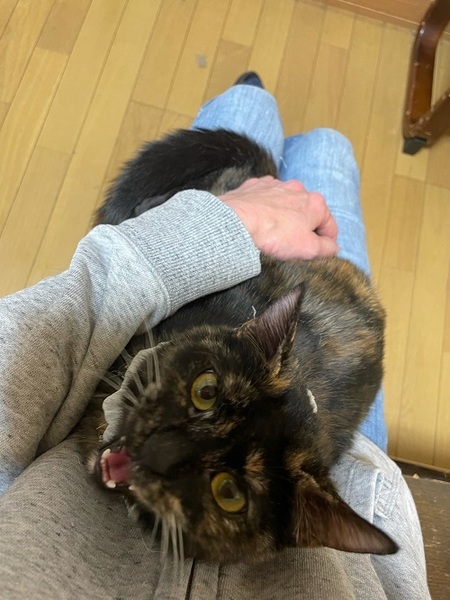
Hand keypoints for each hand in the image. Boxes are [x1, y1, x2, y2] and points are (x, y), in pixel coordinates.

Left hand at [219, 176, 338, 259]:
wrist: (236, 222)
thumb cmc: (273, 235)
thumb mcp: (308, 249)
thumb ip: (327, 248)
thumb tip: (333, 247)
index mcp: (316, 203)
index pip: (329, 226)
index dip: (327, 242)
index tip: (319, 252)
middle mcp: (297, 188)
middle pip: (307, 213)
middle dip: (303, 228)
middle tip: (292, 245)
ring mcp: (275, 185)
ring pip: (286, 204)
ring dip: (284, 217)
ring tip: (273, 234)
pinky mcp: (255, 186)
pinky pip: (265, 198)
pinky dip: (265, 208)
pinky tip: (258, 221)